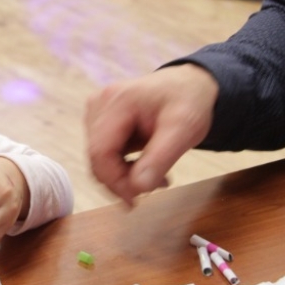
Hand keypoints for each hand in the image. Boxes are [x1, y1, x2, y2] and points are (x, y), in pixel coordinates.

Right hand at [84, 64, 217, 204]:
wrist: (187, 84)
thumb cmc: (188, 101)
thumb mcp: (184, 128)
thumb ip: (160, 157)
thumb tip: (138, 188)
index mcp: (116, 101)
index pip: (100, 152)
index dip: (115, 181)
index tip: (138, 199)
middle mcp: (98, 105)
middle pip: (96, 157)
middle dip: (122, 180)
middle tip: (156, 186)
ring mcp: (96, 112)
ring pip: (99, 159)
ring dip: (123, 176)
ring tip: (157, 176)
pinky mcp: (99, 121)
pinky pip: (103, 154)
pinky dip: (122, 167)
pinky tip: (145, 166)